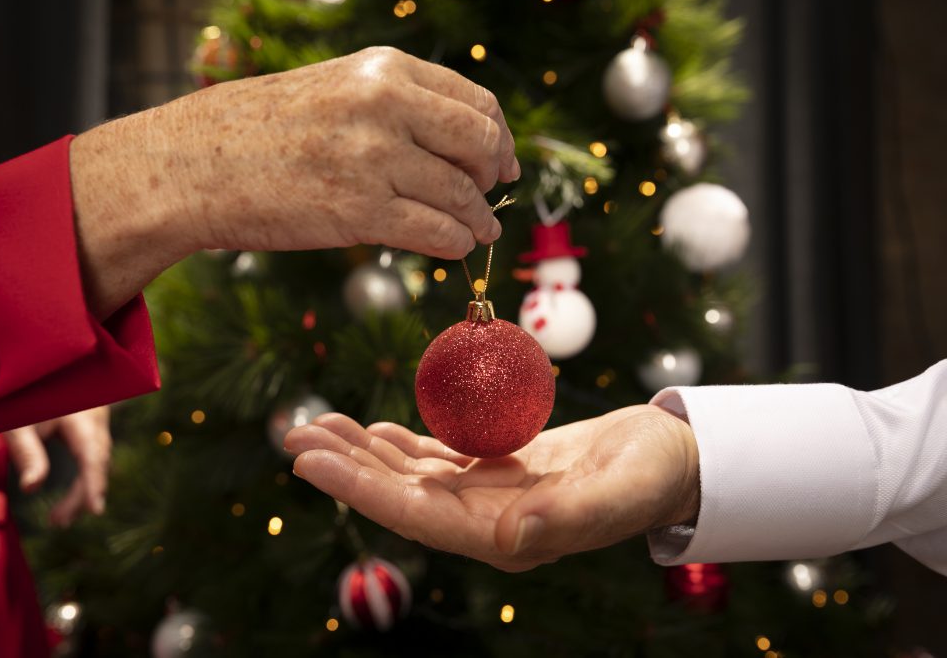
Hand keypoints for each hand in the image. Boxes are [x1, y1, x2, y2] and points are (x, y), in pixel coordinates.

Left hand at [3, 406, 111, 526]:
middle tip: (57, 522)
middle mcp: (96, 420)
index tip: (95, 511)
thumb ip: (26, 453)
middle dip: (81, 495)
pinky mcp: (92, 426)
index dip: (94, 484)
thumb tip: (32, 489)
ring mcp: (98, 422)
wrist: (38, 367)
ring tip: (58, 518)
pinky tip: (71, 496)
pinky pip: (94, 455)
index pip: (92, 456)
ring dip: (82, 489)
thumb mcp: (17, 422)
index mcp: (81, 417)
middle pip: (97, 463)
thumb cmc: (24, 394)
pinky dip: (84, 476)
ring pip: (97, 461)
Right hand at [71, 47, 519, 317]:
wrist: (192, 164)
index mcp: (383, 70)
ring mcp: (373, 158)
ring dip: (478, 221)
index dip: (498, 138)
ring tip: (479, 232)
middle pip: (480, 143)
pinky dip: (455, 244)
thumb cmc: (259, 131)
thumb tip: (459, 141)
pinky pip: (436, 232)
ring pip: (462, 195)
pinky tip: (453, 248)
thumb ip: (396, 105)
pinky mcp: (359, 212)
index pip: (476, 101)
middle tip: (490, 196)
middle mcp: (385, 106)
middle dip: (493, 176)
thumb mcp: (335, 90)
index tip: (502, 162)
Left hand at [285, 406, 699, 571]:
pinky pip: (437, 456)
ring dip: (363, 449)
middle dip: (345, 467)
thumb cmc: (652, 475)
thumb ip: (566, 519)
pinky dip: (402, 440)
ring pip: (410, 474)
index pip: (415, 515)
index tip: (310, 461)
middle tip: (293, 433)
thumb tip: (505, 543)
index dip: (359, 489)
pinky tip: (374, 426)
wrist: (671, 458)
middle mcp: (484, 522)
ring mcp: (487, 496)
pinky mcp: (496, 469)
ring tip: (317, 421)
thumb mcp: (619, 491)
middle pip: (399, 494)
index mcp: (503, 538)